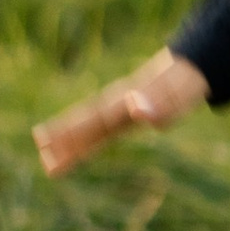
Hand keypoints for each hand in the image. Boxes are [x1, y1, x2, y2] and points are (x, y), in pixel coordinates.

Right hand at [34, 48, 209, 178]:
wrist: (187, 69)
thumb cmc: (182, 85)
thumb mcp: (177, 95)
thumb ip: (157, 102)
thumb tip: (137, 109)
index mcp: (125, 101)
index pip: (94, 119)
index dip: (75, 131)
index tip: (51, 142)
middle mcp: (116, 105)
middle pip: (86, 124)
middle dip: (64, 140)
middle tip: (42, 157)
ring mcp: (118, 111)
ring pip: (88, 128)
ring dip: (68, 143)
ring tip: (46, 161)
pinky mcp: (123, 117)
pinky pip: (98, 133)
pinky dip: (82, 143)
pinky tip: (69, 154)